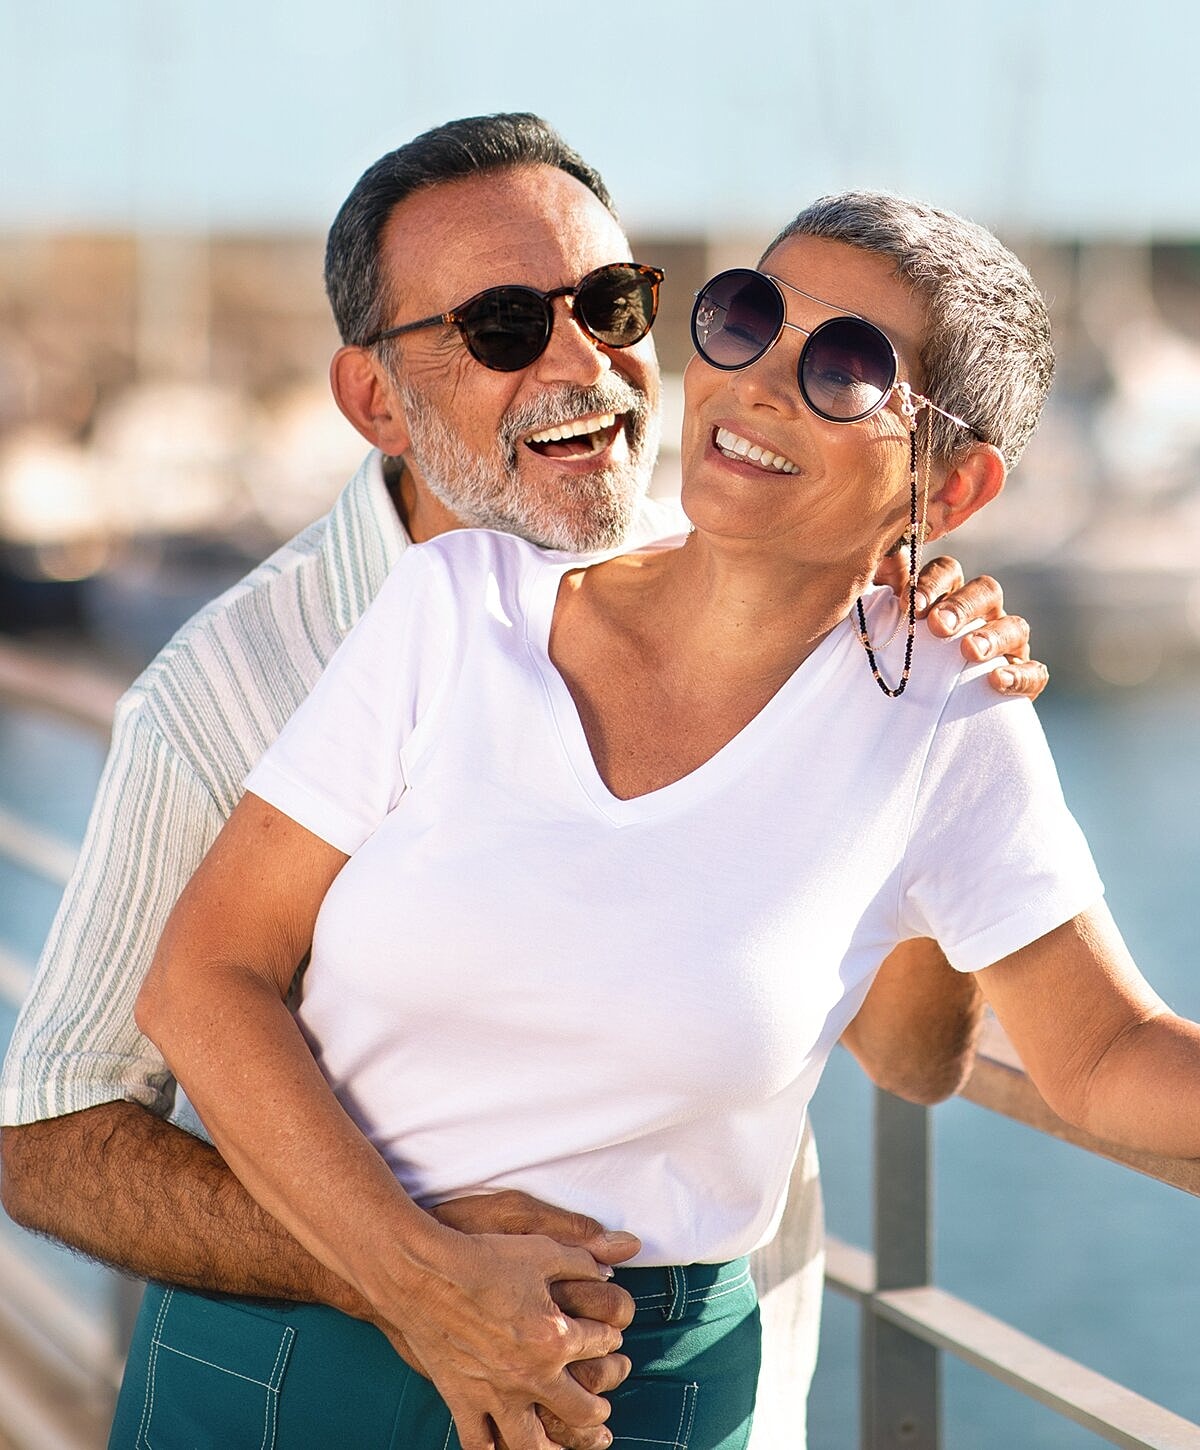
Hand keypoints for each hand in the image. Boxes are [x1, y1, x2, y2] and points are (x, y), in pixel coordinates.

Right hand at [372, 1218, 628, 1449]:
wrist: (426, 1273)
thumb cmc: (483, 1258)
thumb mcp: (541, 1249)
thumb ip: (582, 1260)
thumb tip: (610, 1270)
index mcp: (556, 1337)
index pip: (601, 1344)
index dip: (611, 1337)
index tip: (611, 1335)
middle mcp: (531, 1375)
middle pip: (582, 1408)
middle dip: (600, 1408)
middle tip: (605, 1407)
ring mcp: (496, 1395)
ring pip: (535, 1444)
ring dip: (559, 1449)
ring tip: (571, 1447)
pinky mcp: (463, 1401)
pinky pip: (480, 1445)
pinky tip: (505, 1449)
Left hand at [874, 553, 1047, 699]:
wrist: (928, 716)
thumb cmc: (906, 667)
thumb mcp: (891, 636)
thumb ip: (883, 602)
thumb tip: (877, 570)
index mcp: (951, 597)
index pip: (948, 572)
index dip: (930, 583)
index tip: (909, 606)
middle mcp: (985, 614)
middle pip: (986, 591)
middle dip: (961, 606)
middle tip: (938, 626)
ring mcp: (1010, 646)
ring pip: (1015, 626)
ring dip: (991, 636)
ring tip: (969, 651)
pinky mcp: (1025, 679)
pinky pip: (1035, 672)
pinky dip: (1019, 675)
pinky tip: (996, 681)